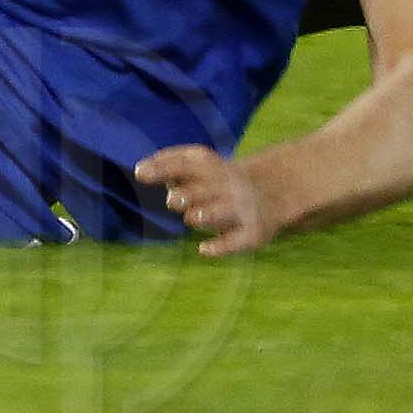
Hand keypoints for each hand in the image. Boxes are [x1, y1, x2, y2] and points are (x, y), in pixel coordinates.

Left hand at [134, 144, 272, 256]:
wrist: (272, 191)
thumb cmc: (219, 180)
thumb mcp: (201, 166)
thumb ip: (173, 166)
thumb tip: (143, 171)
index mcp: (211, 166)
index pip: (184, 163)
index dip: (162, 167)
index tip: (139, 173)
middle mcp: (227, 185)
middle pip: (203, 190)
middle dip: (186, 195)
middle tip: (171, 201)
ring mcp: (241, 209)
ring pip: (220, 213)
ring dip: (204, 215)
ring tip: (191, 218)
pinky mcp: (252, 233)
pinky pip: (236, 242)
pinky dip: (220, 247)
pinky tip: (203, 249)